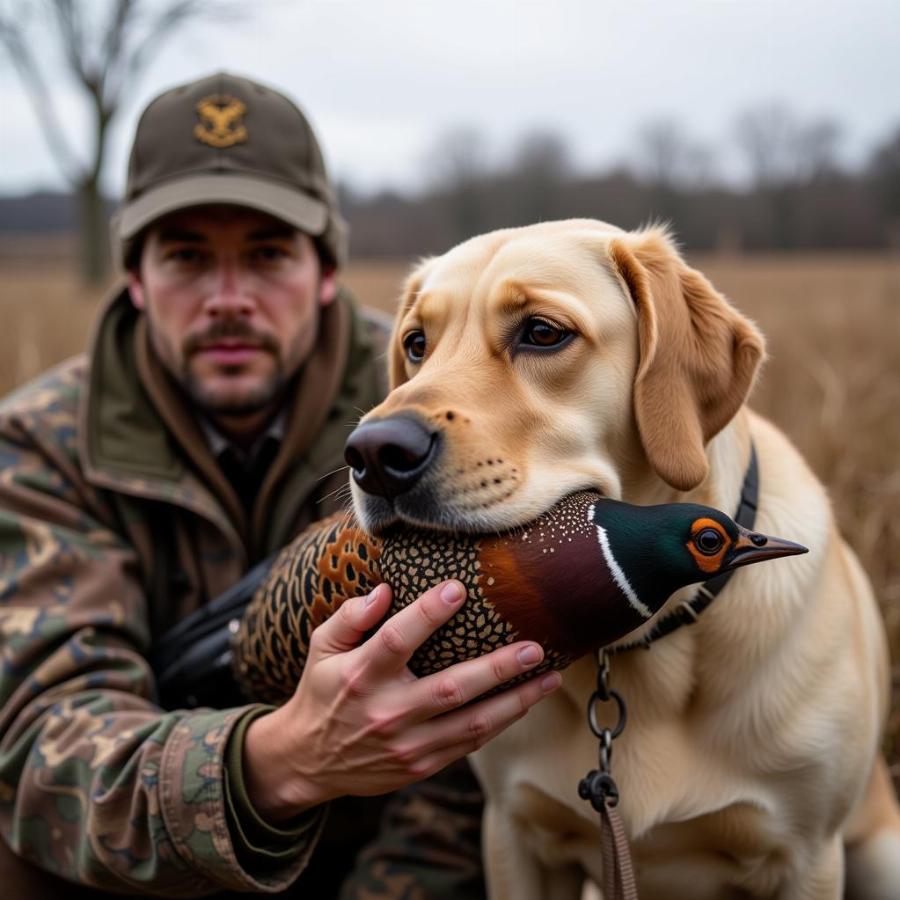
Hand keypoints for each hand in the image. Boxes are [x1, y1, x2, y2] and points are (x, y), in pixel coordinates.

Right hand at [242, 579, 560, 821]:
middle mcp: (385, 712)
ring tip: (549, 678)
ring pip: (471, 725)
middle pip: (449, 689)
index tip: (458, 589)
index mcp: (360, 676)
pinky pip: (468, 746)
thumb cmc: (322, 691)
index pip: (397, 640)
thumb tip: (383, 590)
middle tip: (534, 647)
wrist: (307, 760)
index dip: (427, 614)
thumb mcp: (322, 647)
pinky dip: (499, 724)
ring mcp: (406, 745)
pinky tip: (523, 703)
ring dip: (515, 702)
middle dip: (497, 668)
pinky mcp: (420, 766)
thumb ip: (350, 617)